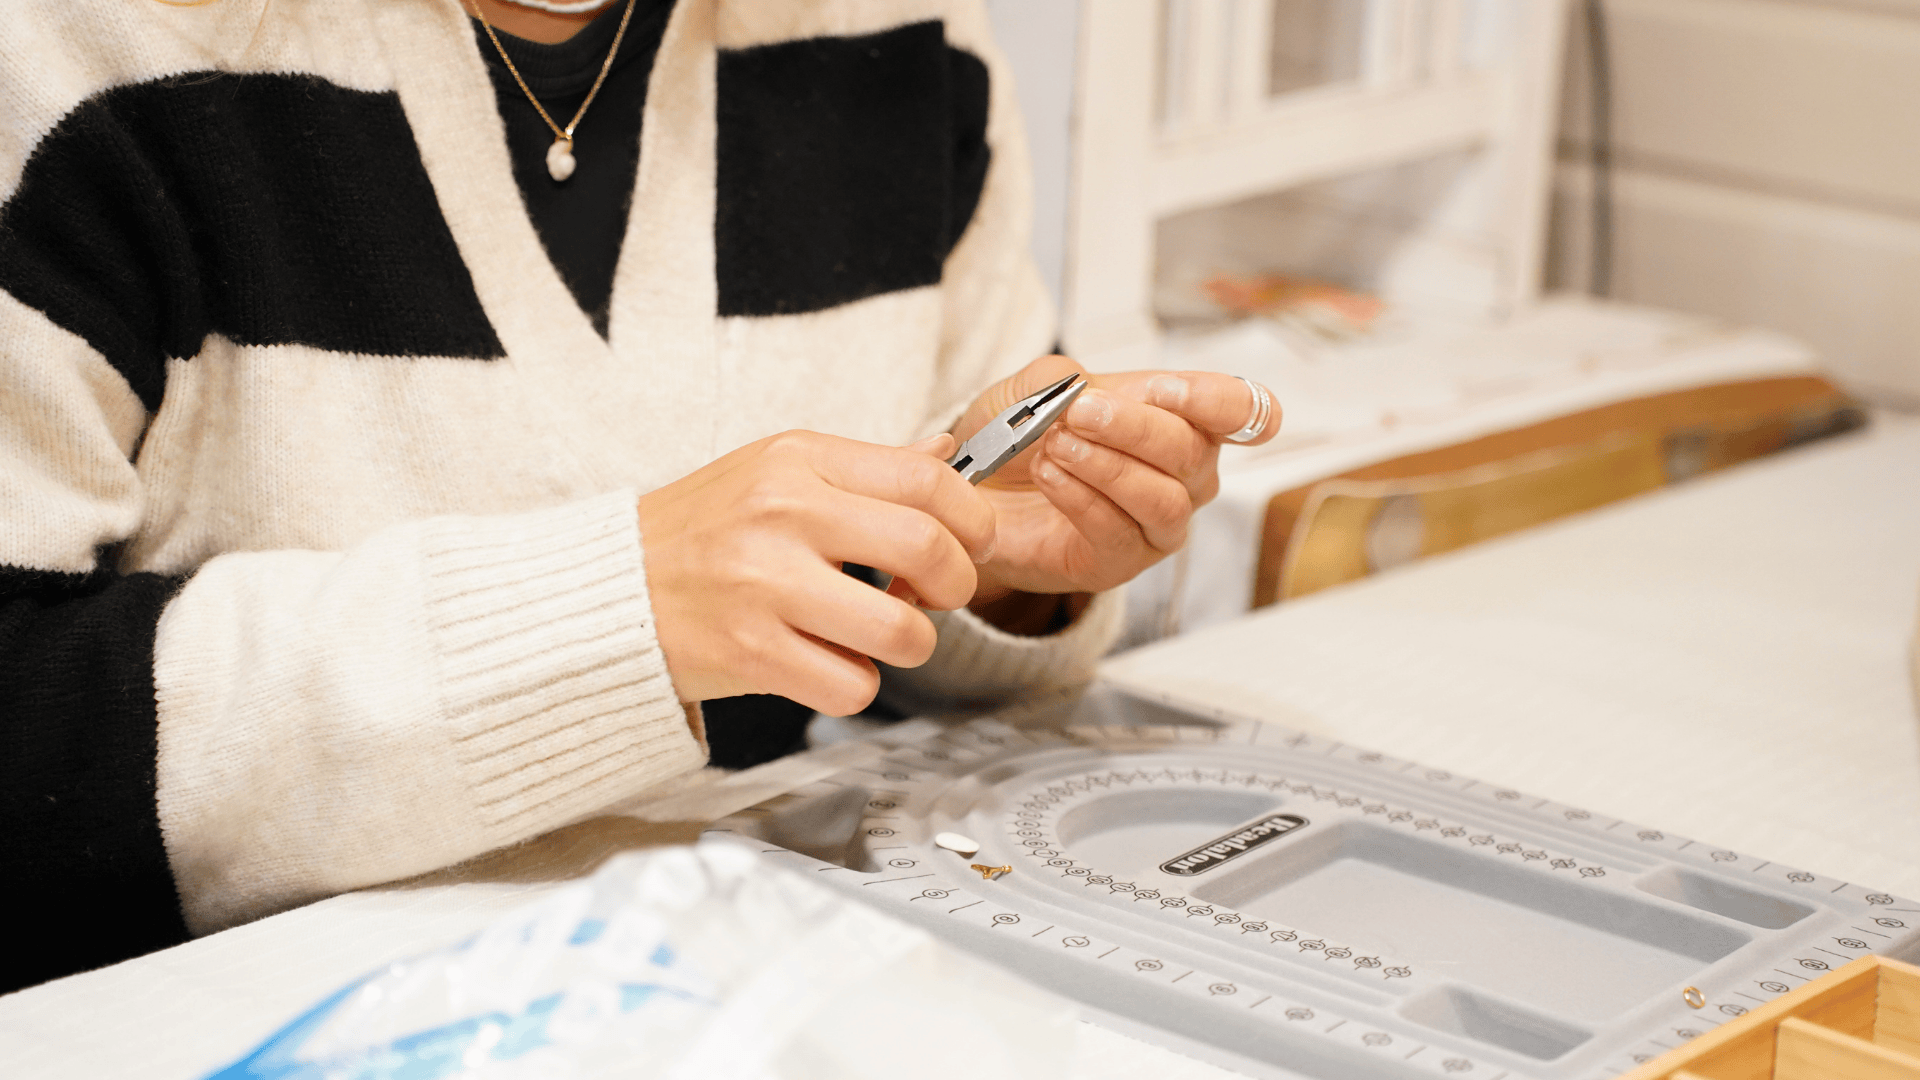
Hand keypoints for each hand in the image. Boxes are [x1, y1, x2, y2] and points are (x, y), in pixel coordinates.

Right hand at [637, 431, 994, 715]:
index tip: (969, 544)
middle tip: (936, 596)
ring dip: (910, 643)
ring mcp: (765, 585)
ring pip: (902, 630)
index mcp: (798, 460)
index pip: (927, 478)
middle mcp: (783, 514)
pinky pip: (852, 684)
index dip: (972, 519)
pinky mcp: (751, 652)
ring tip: (878, 633)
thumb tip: (946, 455)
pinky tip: (825, 661)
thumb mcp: (777, 471)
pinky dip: (854, 682)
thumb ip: (865, 469)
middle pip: (927, 548)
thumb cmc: (702, 531)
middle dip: (956, 585)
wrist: (609, 591)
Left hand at [955, 355, 1279, 605]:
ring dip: (1108, 466)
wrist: (974, 494)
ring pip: (1164, 499)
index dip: (1223, 401)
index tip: (1168, 390)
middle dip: (1135, 427)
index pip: (1243, 410)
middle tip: (1079, 413)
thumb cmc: (1020, 438)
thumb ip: (1064, 379)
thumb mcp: (1033, 389)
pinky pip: (1118, 532)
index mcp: (1183, 419)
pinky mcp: (1121, 562)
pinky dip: (1080, 498)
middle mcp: (1185, 476)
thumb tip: (1085, 392)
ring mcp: (1157, 524)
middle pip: (1193, 452)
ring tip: (1057, 447)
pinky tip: (1049, 476)